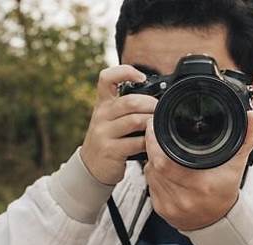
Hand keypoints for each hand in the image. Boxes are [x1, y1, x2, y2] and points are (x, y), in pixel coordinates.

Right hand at [80, 65, 157, 184]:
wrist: (91, 165)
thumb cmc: (108, 138)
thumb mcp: (111, 118)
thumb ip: (127, 106)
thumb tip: (157, 98)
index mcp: (103, 103)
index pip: (106, 78)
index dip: (124, 72)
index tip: (141, 77)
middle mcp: (101, 115)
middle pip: (129, 101)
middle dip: (150, 104)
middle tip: (161, 109)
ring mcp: (104, 133)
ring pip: (135, 121)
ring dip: (152, 122)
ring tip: (159, 124)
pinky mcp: (110, 150)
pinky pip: (135, 142)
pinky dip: (148, 141)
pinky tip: (152, 142)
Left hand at [144, 111, 252, 230]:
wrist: (217, 222)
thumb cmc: (224, 191)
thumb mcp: (236, 165)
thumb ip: (245, 139)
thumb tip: (251, 116)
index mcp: (200, 185)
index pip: (164, 162)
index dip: (155, 142)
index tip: (155, 127)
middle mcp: (183, 197)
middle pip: (154, 164)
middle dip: (153, 146)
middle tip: (156, 134)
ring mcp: (170, 205)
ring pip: (150, 172)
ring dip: (154, 160)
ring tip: (166, 153)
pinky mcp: (161, 209)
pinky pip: (150, 184)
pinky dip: (155, 174)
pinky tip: (166, 171)